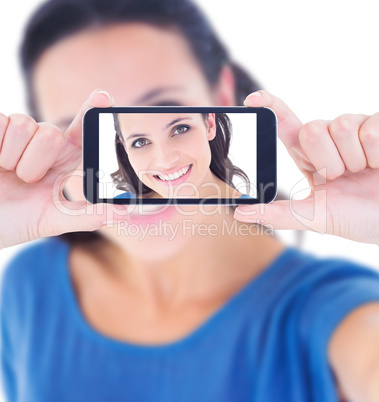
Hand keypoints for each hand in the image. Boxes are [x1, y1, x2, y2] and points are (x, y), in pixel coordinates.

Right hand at [0, 90, 128, 249]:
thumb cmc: (14, 221)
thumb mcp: (52, 222)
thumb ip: (87, 217)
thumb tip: (123, 213)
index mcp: (63, 161)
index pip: (83, 131)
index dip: (93, 111)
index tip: (103, 97)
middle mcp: (43, 143)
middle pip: (52, 132)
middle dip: (36, 163)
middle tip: (24, 180)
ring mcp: (16, 135)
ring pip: (25, 125)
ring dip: (13, 158)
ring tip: (5, 173)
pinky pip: (1, 121)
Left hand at [234, 90, 378, 244]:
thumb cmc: (356, 218)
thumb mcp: (315, 218)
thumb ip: (279, 214)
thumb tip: (239, 213)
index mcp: (310, 157)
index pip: (287, 126)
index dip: (271, 109)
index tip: (252, 100)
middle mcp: (330, 138)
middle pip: (312, 129)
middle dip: (328, 161)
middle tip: (344, 177)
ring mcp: (356, 130)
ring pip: (341, 127)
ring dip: (354, 159)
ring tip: (365, 171)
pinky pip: (370, 130)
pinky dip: (376, 155)